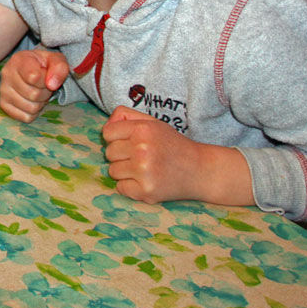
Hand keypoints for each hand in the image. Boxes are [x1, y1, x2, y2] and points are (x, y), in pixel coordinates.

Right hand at [0, 48, 69, 122]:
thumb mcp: (56, 60)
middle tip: (43, 85)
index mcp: (18, 60)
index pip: (35, 77)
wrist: (31, 68)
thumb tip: (52, 85)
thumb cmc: (44, 65)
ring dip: (40, 103)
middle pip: (34, 95)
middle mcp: (7, 74)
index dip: (46, 80)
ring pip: (31, 108)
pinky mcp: (4, 104)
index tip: (46, 74)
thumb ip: (59, 68)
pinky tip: (30, 100)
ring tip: (37, 92)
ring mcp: (3, 90)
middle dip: (45, 92)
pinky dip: (33, 113)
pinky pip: (26, 117)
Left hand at [101, 106, 250, 206]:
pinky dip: (129, 187)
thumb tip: (106, 125)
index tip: (128, 142)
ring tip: (144, 169)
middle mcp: (142, 149)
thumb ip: (126, 116)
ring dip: (125, 172)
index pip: (107, 133)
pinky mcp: (146, 191)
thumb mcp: (153, 123)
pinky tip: (145, 181)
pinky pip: (120, 188)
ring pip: (112, 171)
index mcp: (143, 129)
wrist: (200, 171)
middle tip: (140, 157)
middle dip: (121, 155)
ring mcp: (144, 171)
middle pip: (109, 153)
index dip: (115, 138)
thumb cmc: (172, 145)